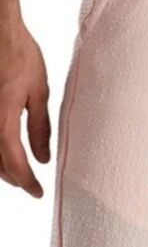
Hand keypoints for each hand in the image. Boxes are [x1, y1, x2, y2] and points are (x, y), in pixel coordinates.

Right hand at [0, 6, 49, 196]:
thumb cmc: (17, 53)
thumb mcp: (38, 91)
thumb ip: (39, 128)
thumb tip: (43, 159)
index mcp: (1, 120)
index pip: (14, 163)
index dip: (27, 182)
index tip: (39, 193)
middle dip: (13, 177)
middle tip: (31, 185)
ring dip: (1, 167)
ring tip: (20, 171)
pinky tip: (4, 151)